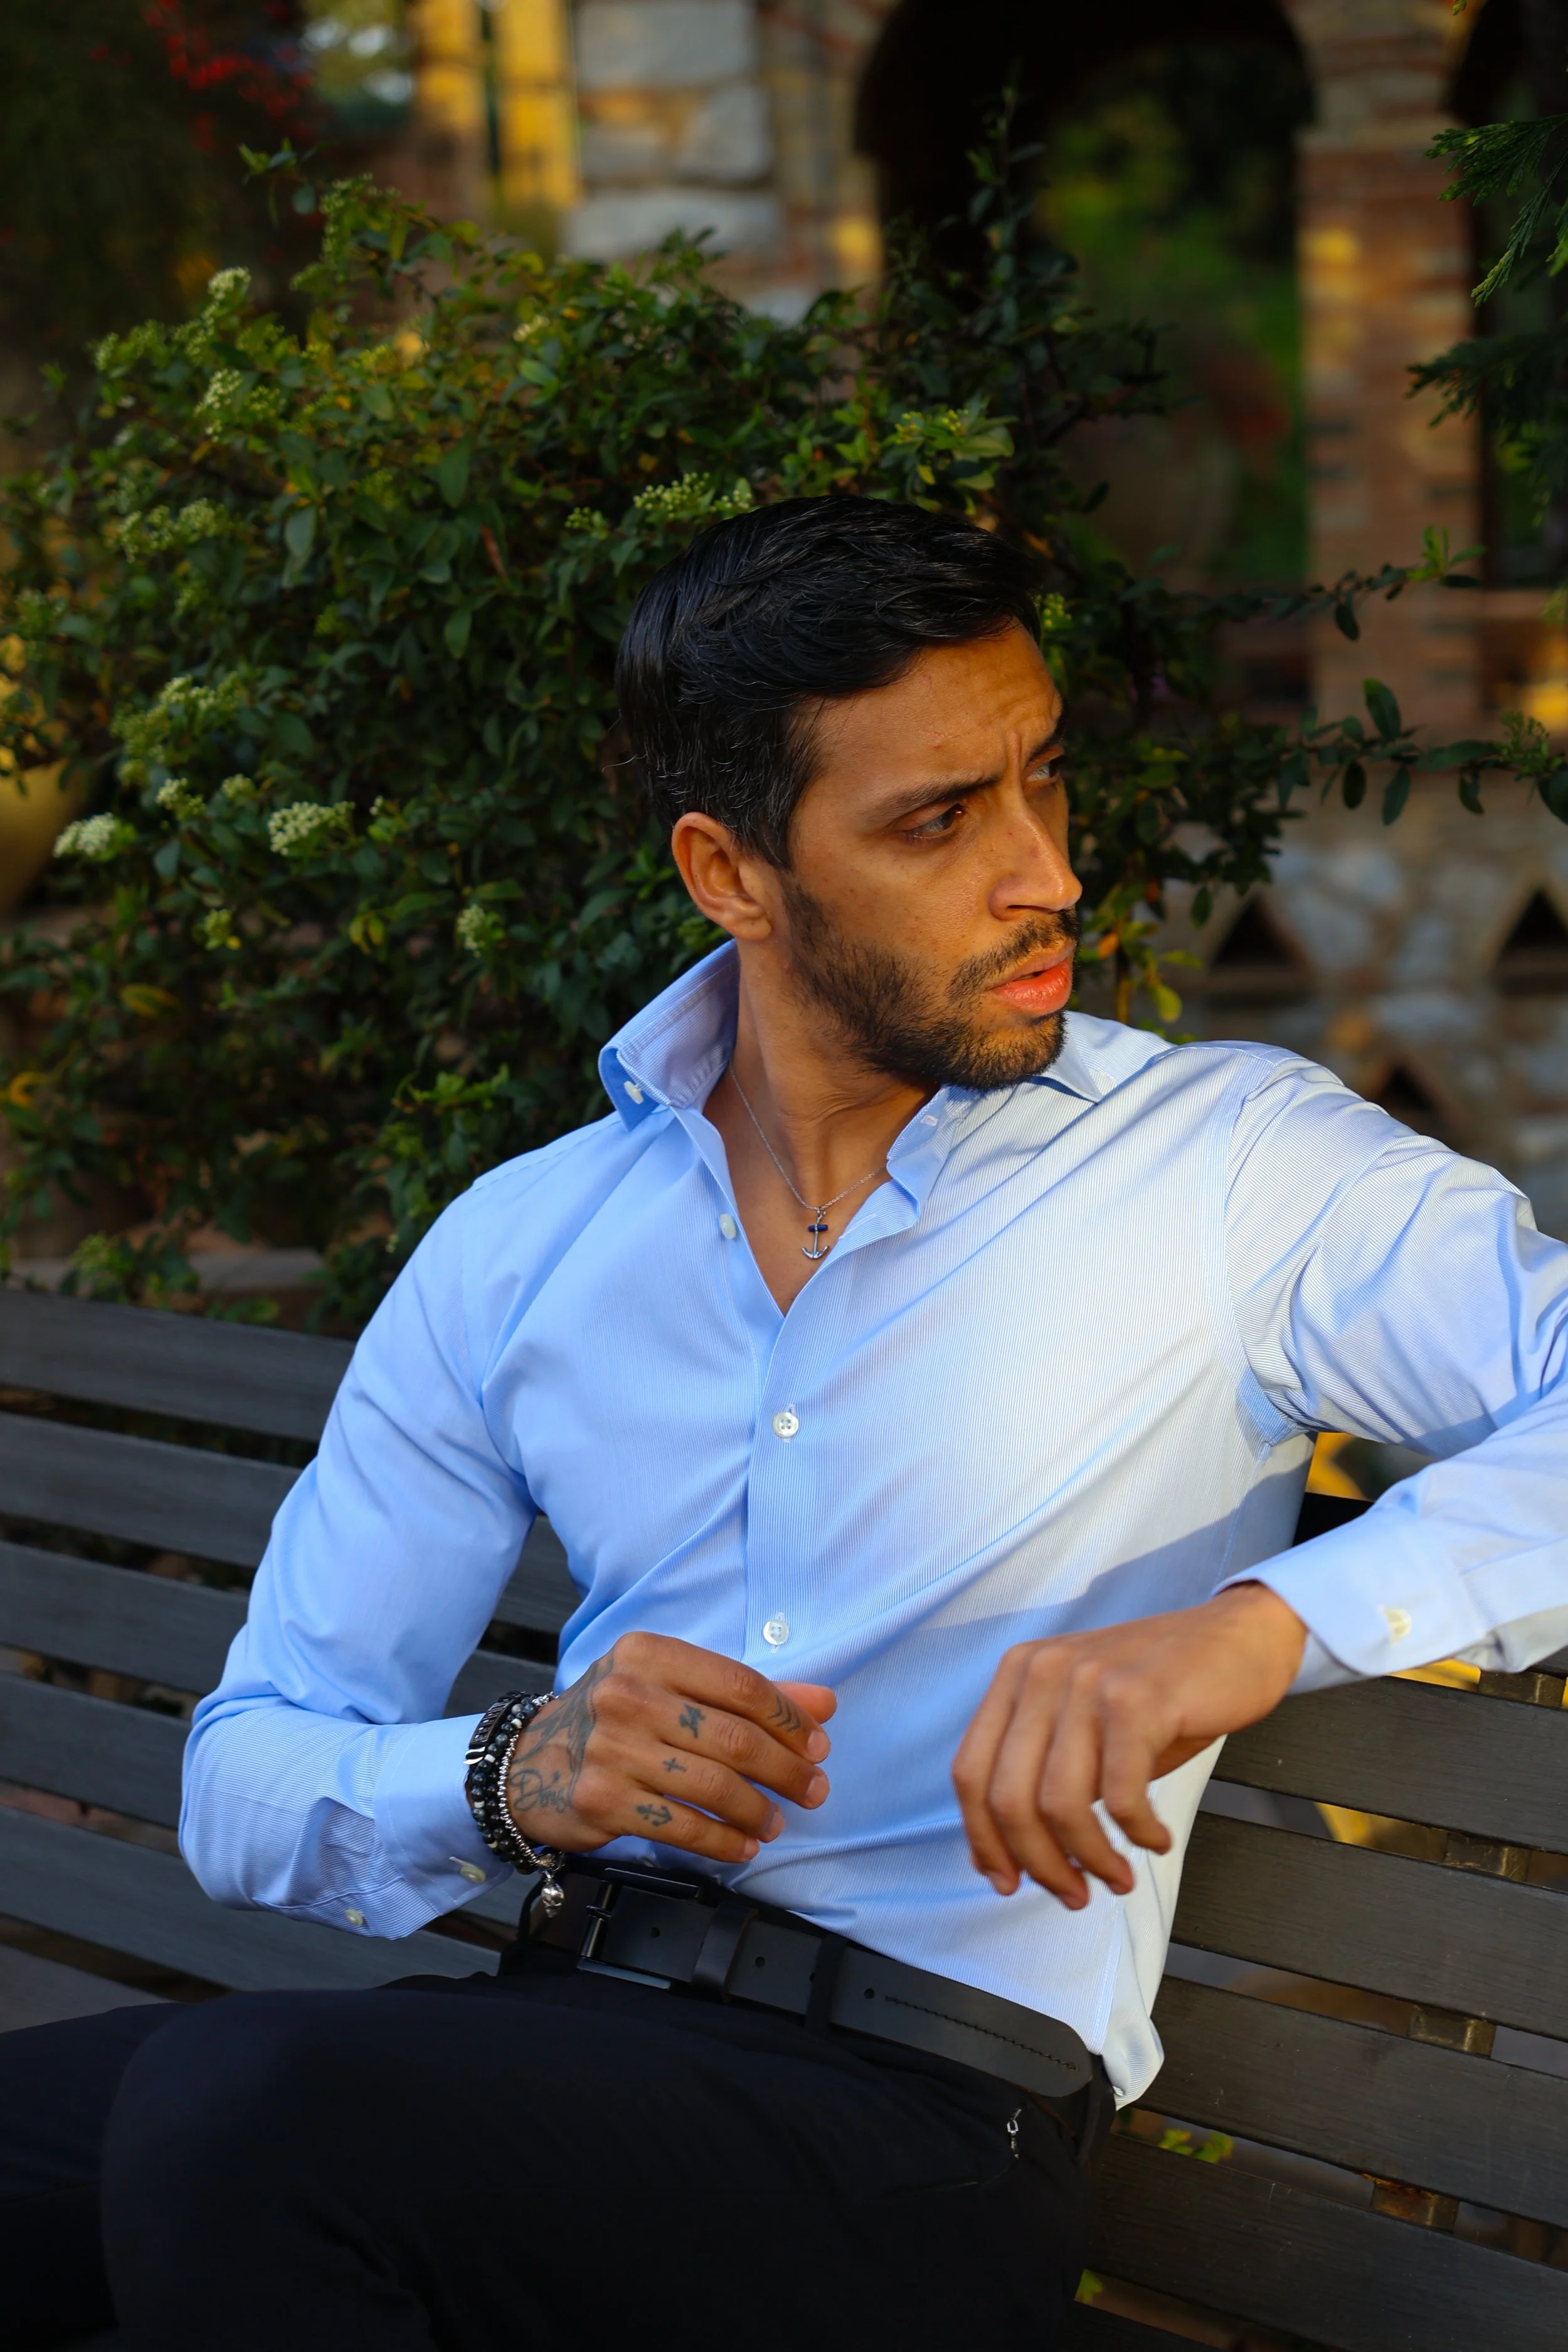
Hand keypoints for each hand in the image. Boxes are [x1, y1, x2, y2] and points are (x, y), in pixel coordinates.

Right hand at [506, 1633, 834, 1867]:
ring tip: (775, 1822)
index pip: (741, 1685)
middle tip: (813, 1789)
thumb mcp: (670, 1687)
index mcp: (649, 1655)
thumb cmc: (615, 1720)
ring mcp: (612, 1750)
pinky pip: (683, 1827)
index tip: (818, 1745)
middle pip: (734, 1738)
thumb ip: (746, 1694)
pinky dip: (724, 1841)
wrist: (529, 1762)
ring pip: (714, 1786)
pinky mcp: (603, 1801)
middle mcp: (627, 1695)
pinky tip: (742, 1844)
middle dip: (786, 1770)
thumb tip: (824, 1703)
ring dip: (758, 1810)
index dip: (790, 1719)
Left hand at [952, 1584, 1305, 1907]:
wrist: (1238, 1638)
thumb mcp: (1086, 1724)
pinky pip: (1120, 1796)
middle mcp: (1041, 1671)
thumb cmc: (1163, 1690)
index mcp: (1017, 1675)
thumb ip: (1040, 1773)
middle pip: (1008, 1797)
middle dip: (1039, 1863)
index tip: (1005, 1880)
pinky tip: (1155, 1839)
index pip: (969, 1771)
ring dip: (1089, 1858)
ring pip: (1059, 1804)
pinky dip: (1137, 1833)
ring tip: (1117, 1877)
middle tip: (1073, 1893)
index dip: (983, 1839)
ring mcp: (1087, 1681)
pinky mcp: (1136, 1698)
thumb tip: (999, 1852)